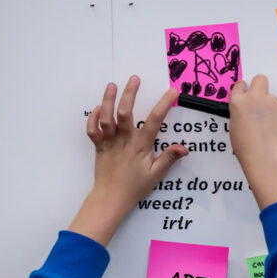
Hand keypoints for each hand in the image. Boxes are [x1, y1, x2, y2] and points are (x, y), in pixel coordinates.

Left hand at [69, 76, 187, 244]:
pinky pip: (92, 130)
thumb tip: (184, 148)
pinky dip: (92, 118)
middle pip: (125, 112)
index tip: (173, 91)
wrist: (111, 198)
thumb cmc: (134, 187)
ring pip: (106, 117)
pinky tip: (97, 108)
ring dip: (107, 100)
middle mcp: (124, 140)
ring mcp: (110, 142)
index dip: (164, 103)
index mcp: (141, 145)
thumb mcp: (156, 174)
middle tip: (135, 78)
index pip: (155, 120)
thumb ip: (169, 158)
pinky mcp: (99, 146)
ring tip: (112, 85)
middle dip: (130, 93)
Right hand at [229, 75, 276, 208]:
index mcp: (238, 103)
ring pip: (273, 98)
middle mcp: (254, 97)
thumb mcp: (234, 127)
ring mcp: (271, 101)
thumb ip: (240, 112)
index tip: (247, 93)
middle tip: (262, 99)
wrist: (264, 156)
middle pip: (260, 79)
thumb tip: (246, 110)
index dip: (244, 90)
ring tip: (270, 127)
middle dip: (260, 86)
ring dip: (273, 108)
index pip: (240, 85)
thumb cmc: (248, 149)